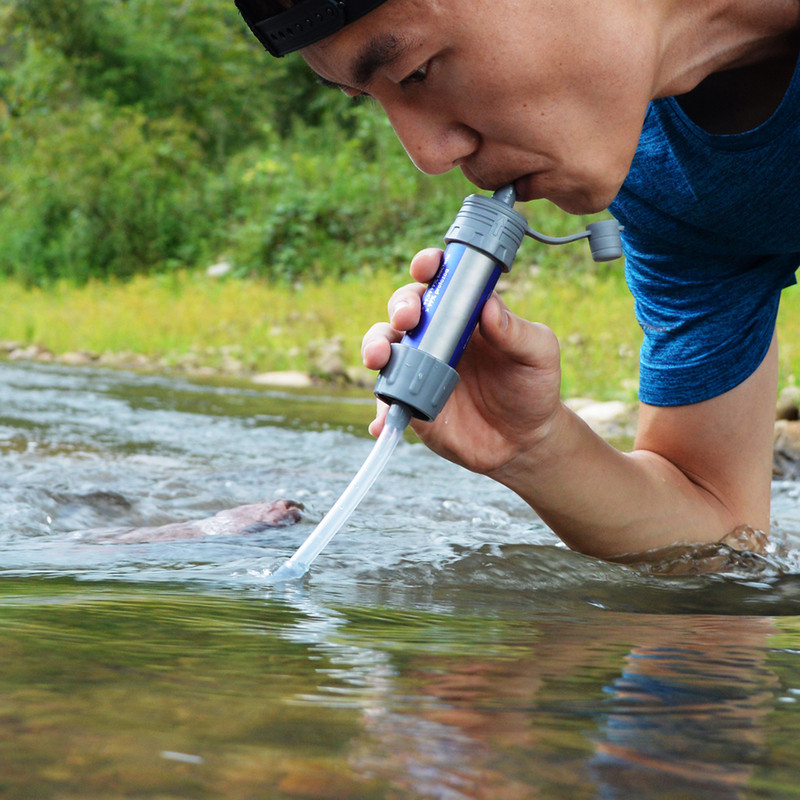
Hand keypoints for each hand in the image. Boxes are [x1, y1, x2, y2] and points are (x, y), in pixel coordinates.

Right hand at [362, 247, 563, 475]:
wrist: (522, 441)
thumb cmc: (532, 389)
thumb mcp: (538, 356)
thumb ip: (518, 332)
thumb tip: (488, 307)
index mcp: (466, 313)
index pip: (442, 279)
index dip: (429, 265)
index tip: (426, 267)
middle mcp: (437, 334)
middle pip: (405, 308)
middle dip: (400, 306)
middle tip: (407, 319)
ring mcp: (420, 366)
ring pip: (386, 346)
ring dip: (376, 346)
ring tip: (379, 358)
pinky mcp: (410, 400)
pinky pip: (387, 398)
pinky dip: (380, 407)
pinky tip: (382, 420)